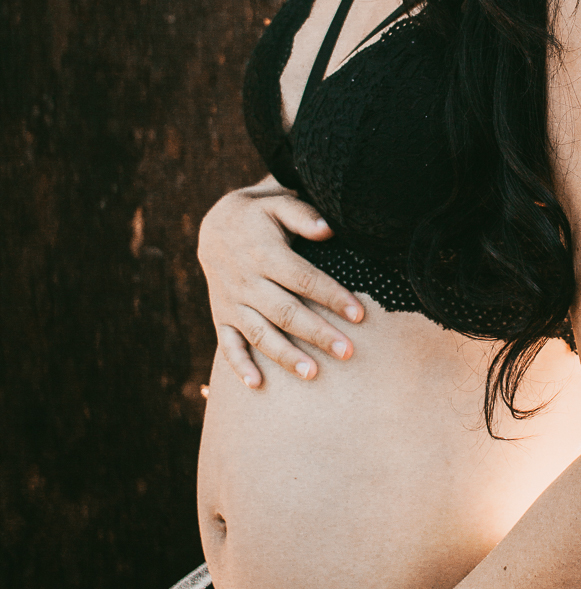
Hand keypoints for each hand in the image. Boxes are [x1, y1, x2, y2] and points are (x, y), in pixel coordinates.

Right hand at [197, 178, 363, 386]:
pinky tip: (257, 384)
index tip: (359, 314)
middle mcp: (247, 282)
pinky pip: (228, 345)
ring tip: (312, 374)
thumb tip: (330, 228)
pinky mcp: (222, 317)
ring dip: (285, 355)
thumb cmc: (259, 215)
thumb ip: (302, 214)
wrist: (214, 225)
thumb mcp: (277, 203)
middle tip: (347, 352)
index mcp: (265, 254)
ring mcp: (233, 302)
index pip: (304, 279)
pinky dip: (239, 365)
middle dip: (317, 334)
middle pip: (286, 312)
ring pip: (260, 333)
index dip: (332, 296)